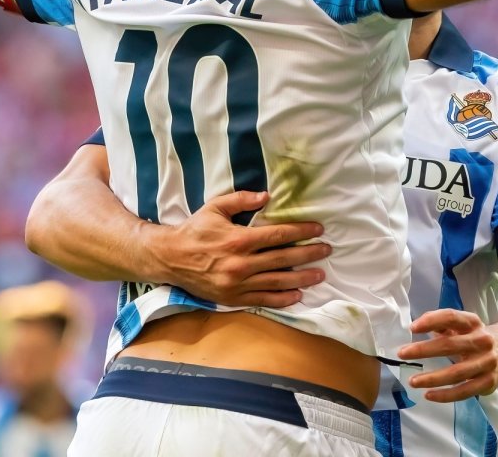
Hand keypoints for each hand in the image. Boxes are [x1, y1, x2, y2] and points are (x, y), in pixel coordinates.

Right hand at [156, 190, 329, 307]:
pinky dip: (282, 299)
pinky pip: (263, 301)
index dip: (301, 231)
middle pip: (283, 259)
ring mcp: (237, 283)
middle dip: (308, 254)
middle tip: (327, 250)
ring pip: (277, 282)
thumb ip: (242, 199)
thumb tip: (267, 196)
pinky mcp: (233, 298)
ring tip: (320, 275)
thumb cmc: (195, 230)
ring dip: (302, 279)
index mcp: (238, 239)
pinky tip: (297, 296)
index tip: (318, 229)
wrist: (170, 258)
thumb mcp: (215, 207)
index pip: (278, 235)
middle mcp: (241, 263)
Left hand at [396, 309, 497, 402]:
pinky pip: (464, 391)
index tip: (412, 328)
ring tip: (412, 381)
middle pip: (450, 345)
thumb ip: (442, 324)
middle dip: (424, 350)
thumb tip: (418, 326)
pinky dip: (446, 395)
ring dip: (432, 378)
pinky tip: (429, 395)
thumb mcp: (464, 326)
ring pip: (457, 373)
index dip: (431, 320)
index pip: (452, 317)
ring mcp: (487, 362)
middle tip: (402, 353)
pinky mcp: (489, 382)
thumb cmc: (476, 337)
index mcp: (474, 323)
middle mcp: (482, 340)